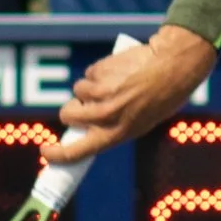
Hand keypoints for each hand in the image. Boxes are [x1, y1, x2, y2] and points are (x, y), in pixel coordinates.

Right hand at [47, 26, 217, 162]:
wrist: (173, 66)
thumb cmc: (163, 97)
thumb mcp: (142, 121)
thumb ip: (115, 126)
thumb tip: (90, 127)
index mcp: (117, 134)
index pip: (76, 151)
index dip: (57, 155)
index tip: (46, 153)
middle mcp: (106, 116)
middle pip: (68, 115)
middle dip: (70, 110)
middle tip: (80, 107)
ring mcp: (101, 93)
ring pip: (78, 91)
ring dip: (89, 89)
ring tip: (112, 84)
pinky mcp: (100, 72)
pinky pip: (89, 74)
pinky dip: (99, 73)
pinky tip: (118, 72)